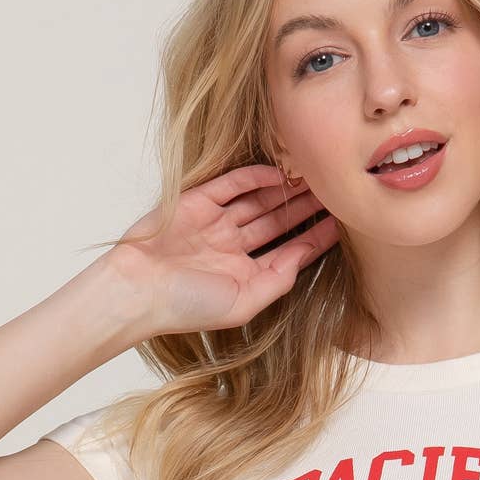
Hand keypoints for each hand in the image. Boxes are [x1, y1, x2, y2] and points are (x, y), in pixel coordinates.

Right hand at [103, 164, 338, 338]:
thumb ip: (277, 280)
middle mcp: (231, 247)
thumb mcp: (244, 303)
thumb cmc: (187, 306)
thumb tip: (304, 256)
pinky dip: (256, 177)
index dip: (315, 237)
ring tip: (315, 177)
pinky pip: (233, 184)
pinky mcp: (197, 201)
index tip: (342, 223)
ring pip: (259, 200)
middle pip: (277, 221)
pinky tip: (280, 173)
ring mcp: (214, 222)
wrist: (137, 289)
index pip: (288, 251)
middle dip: (304, 208)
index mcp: (243, 274)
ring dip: (285, 190)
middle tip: (334, 191)